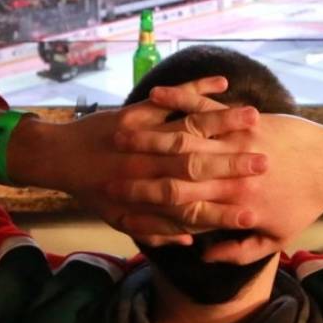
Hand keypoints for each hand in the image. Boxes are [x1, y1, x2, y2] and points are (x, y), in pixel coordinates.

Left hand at [19, 77, 268, 244]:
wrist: (56, 157)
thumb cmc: (91, 191)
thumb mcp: (121, 220)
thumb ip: (156, 231)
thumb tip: (191, 240)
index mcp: (147, 196)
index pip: (194, 208)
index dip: (224, 212)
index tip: (254, 212)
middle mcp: (149, 166)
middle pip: (199, 167)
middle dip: (234, 165)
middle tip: (266, 164)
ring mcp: (144, 136)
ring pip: (189, 129)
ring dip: (223, 122)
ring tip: (254, 118)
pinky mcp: (138, 112)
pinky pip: (171, 99)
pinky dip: (196, 89)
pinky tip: (223, 83)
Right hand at [112, 84, 322, 261]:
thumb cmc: (304, 203)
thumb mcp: (276, 236)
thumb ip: (240, 249)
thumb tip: (204, 254)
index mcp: (233, 203)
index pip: (182, 206)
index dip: (150, 206)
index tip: (123, 205)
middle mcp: (229, 173)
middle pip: (174, 171)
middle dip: (140, 169)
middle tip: (109, 169)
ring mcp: (235, 142)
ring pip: (185, 137)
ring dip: (151, 133)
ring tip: (122, 132)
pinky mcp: (241, 119)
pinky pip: (205, 106)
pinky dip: (180, 98)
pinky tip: (156, 94)